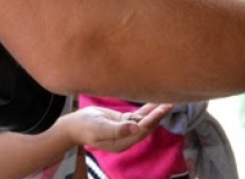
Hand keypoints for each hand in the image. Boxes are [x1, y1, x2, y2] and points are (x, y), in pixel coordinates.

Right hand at [58, 103, 173, 152]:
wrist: (74, 124)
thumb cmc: (85, 127)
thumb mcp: (99, 128)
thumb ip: (117, 129)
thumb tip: (135, 128)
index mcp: (122, 143)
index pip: (142, 131)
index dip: (152, 120)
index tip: (161, 109)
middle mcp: (127, 137)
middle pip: (146, 126)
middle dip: (158, 116)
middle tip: (170, 103)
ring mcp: (126, 129)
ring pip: (144, 120)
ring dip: (155, 112)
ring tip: (167, 101)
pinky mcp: (123, 121)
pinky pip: (138, 115)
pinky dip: (147, 109)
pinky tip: (155, 101)